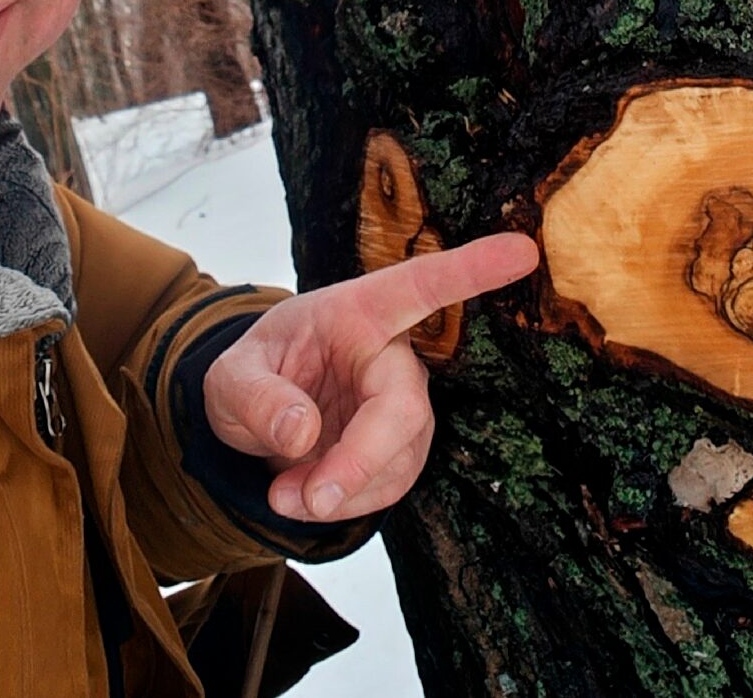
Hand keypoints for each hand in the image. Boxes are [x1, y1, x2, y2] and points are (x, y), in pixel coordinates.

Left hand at [202, 233, 538, 521]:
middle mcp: (389, 353)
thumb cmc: (252, 373)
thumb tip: (302, 432)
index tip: (522, 249)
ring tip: (282, 496)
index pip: (417, 287)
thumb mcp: (229, 377)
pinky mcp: (400, 447)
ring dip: (343, 490)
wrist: (253, 414)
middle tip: (311, 497)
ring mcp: (400, 403)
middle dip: (363, 459)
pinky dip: (345, 502)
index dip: (470, 270)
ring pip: (399, 458)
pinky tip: (301, 497)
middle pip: (406, 406)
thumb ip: (257, 397)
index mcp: (354, 311)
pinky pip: (389, 484)